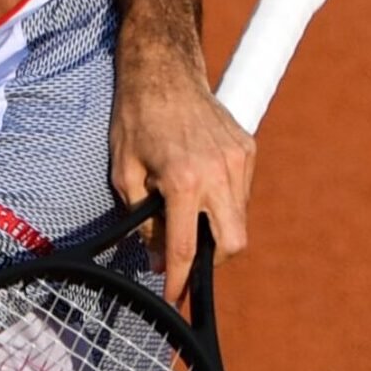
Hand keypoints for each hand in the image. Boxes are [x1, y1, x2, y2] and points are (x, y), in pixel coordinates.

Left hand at [110, 56, 255, 303]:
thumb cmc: (135, 119)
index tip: (174, 300)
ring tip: (188, 216)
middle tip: (186, 259)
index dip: (177, 280)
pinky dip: (224, 202)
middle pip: (232, 244)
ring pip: (240, 219)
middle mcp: (218, 173)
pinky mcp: (247, 149)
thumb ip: (141, 218)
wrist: (162, 70)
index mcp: (184, 181)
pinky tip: (199, 188)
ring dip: (217, 229)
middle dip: (211, 261)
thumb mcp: (123, 172)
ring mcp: (238, 160)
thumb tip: (157, 254)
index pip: (184, 248)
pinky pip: (241, 192)